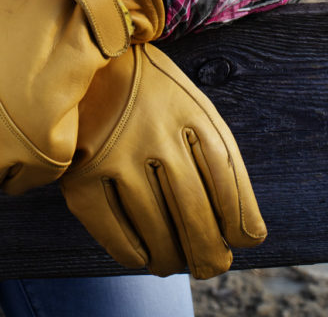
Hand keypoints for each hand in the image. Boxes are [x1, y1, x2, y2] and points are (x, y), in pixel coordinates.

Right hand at [60, 42, 266, 277]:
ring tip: (177, 261)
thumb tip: (243, 231)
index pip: (226, 179)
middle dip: (211, 252)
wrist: (85, 63)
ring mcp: (116, 153)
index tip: (245, 240)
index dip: (241, 219)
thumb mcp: (190, 104)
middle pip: (193, 211)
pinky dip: (134, 254)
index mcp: (187, 110)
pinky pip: (115, 233)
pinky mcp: (82, 174)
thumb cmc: (150, 94)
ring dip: (173, 258)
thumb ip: (217, 155)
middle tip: (214, 265)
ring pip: (157, 230)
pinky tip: (143, 254)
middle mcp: (154, 130)